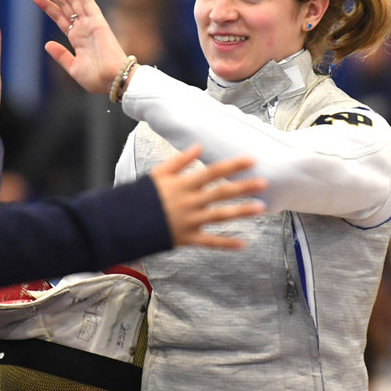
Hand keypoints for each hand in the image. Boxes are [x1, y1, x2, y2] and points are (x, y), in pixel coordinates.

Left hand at [33, 0, 129, 93]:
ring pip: (74, 1)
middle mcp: (83, 28)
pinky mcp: (98, 22)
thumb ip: (61, 55)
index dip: (47, 6)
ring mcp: (90, 24)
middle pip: (64, 5)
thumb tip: (47, 44)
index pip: (59, 17)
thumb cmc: (96, 79)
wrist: (113, 81)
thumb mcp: (73, 68)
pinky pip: (89, 3)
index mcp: (76, 39)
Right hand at [150, 146, 266, 248]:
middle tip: (264, 182)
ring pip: (220, 216)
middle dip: (244, 187)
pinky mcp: (187, 238)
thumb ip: (179, 160)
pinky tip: (243, 244)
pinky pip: (210, 242)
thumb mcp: (158, 173)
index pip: (213, 172)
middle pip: (221, 192)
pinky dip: (226, 244)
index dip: (233, 166)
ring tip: (261, 208)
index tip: (252, 160)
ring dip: (241, 212)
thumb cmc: (141, 196)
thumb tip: (198, 146)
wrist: (125, 222)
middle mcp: (190, 202)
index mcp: (183, 184)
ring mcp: (190, 221)